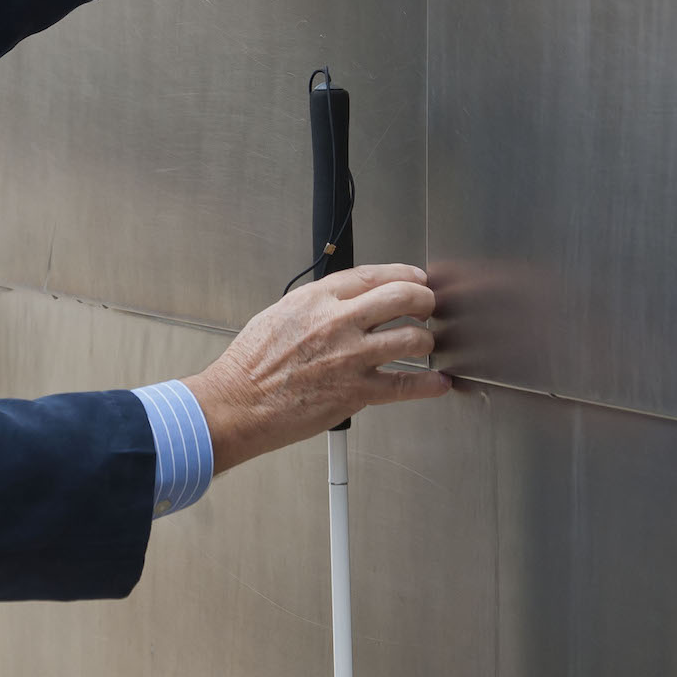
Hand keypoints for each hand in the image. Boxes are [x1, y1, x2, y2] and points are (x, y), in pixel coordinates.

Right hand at [183, 263, 448, 473]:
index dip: (404, 274)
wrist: (239, 403)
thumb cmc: (251, 365)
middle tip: (427, 306)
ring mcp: (351, 357)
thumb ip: (317, 304)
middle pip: (402, 297)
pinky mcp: (357, 392)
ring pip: (411, 338)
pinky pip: (406, 385)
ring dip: (425, 339)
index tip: (415, 279)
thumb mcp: (280, 313)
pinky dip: (428, 384)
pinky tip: (437, 382)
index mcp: (317, 299)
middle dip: (424, 300)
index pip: (374, 275)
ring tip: (425, 342)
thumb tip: (345, 301)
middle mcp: (338, 322)